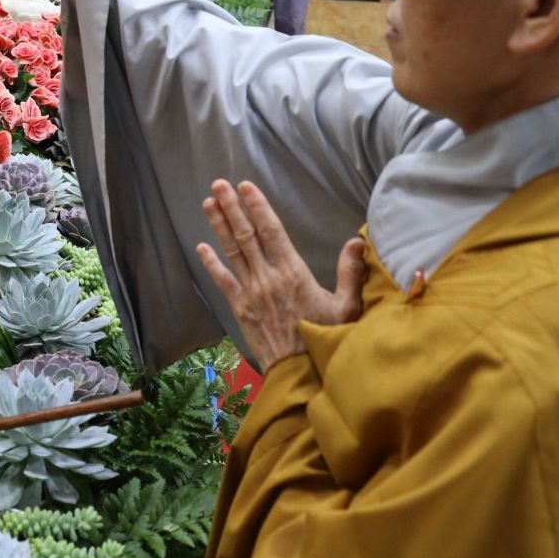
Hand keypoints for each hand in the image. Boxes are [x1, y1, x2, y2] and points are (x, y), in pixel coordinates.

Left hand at [196, 180, 366, 372]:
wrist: (299, 373)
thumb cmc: (326, 339)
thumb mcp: (347, 307)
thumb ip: (351, 273)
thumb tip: (357, 241)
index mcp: (294, 273)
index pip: (271, 231)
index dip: (257, 206)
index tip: (245, 186)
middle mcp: (268, 278)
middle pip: (246, 235)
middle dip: (232, 208)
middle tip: (218, 184)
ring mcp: (251, 293)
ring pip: (232, 252)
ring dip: (219, 226)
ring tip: (208, 202)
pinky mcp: (240, 308)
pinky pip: (222, 281)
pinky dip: (211, 263)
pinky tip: (201, 246)